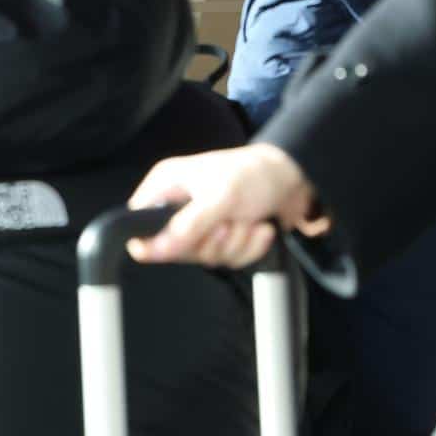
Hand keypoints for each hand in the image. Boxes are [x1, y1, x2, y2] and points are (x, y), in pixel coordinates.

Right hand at [126, 143, 329, 268]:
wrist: (296, 179)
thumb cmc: (254, 175)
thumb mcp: (219, 198)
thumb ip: (186, 226)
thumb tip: (150, 249)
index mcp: (167, 185)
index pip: (139, 222)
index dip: (154, 241)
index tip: (181, 244)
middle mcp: (180, 205)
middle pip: (175, 248)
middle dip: (211, 242)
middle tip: (228, 224)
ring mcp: (203, 224)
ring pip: (205, 257)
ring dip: (235, 244)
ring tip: (249, 221)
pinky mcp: (224, 238)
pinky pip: (228, 260)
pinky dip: (249, 248)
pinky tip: (259, 228)